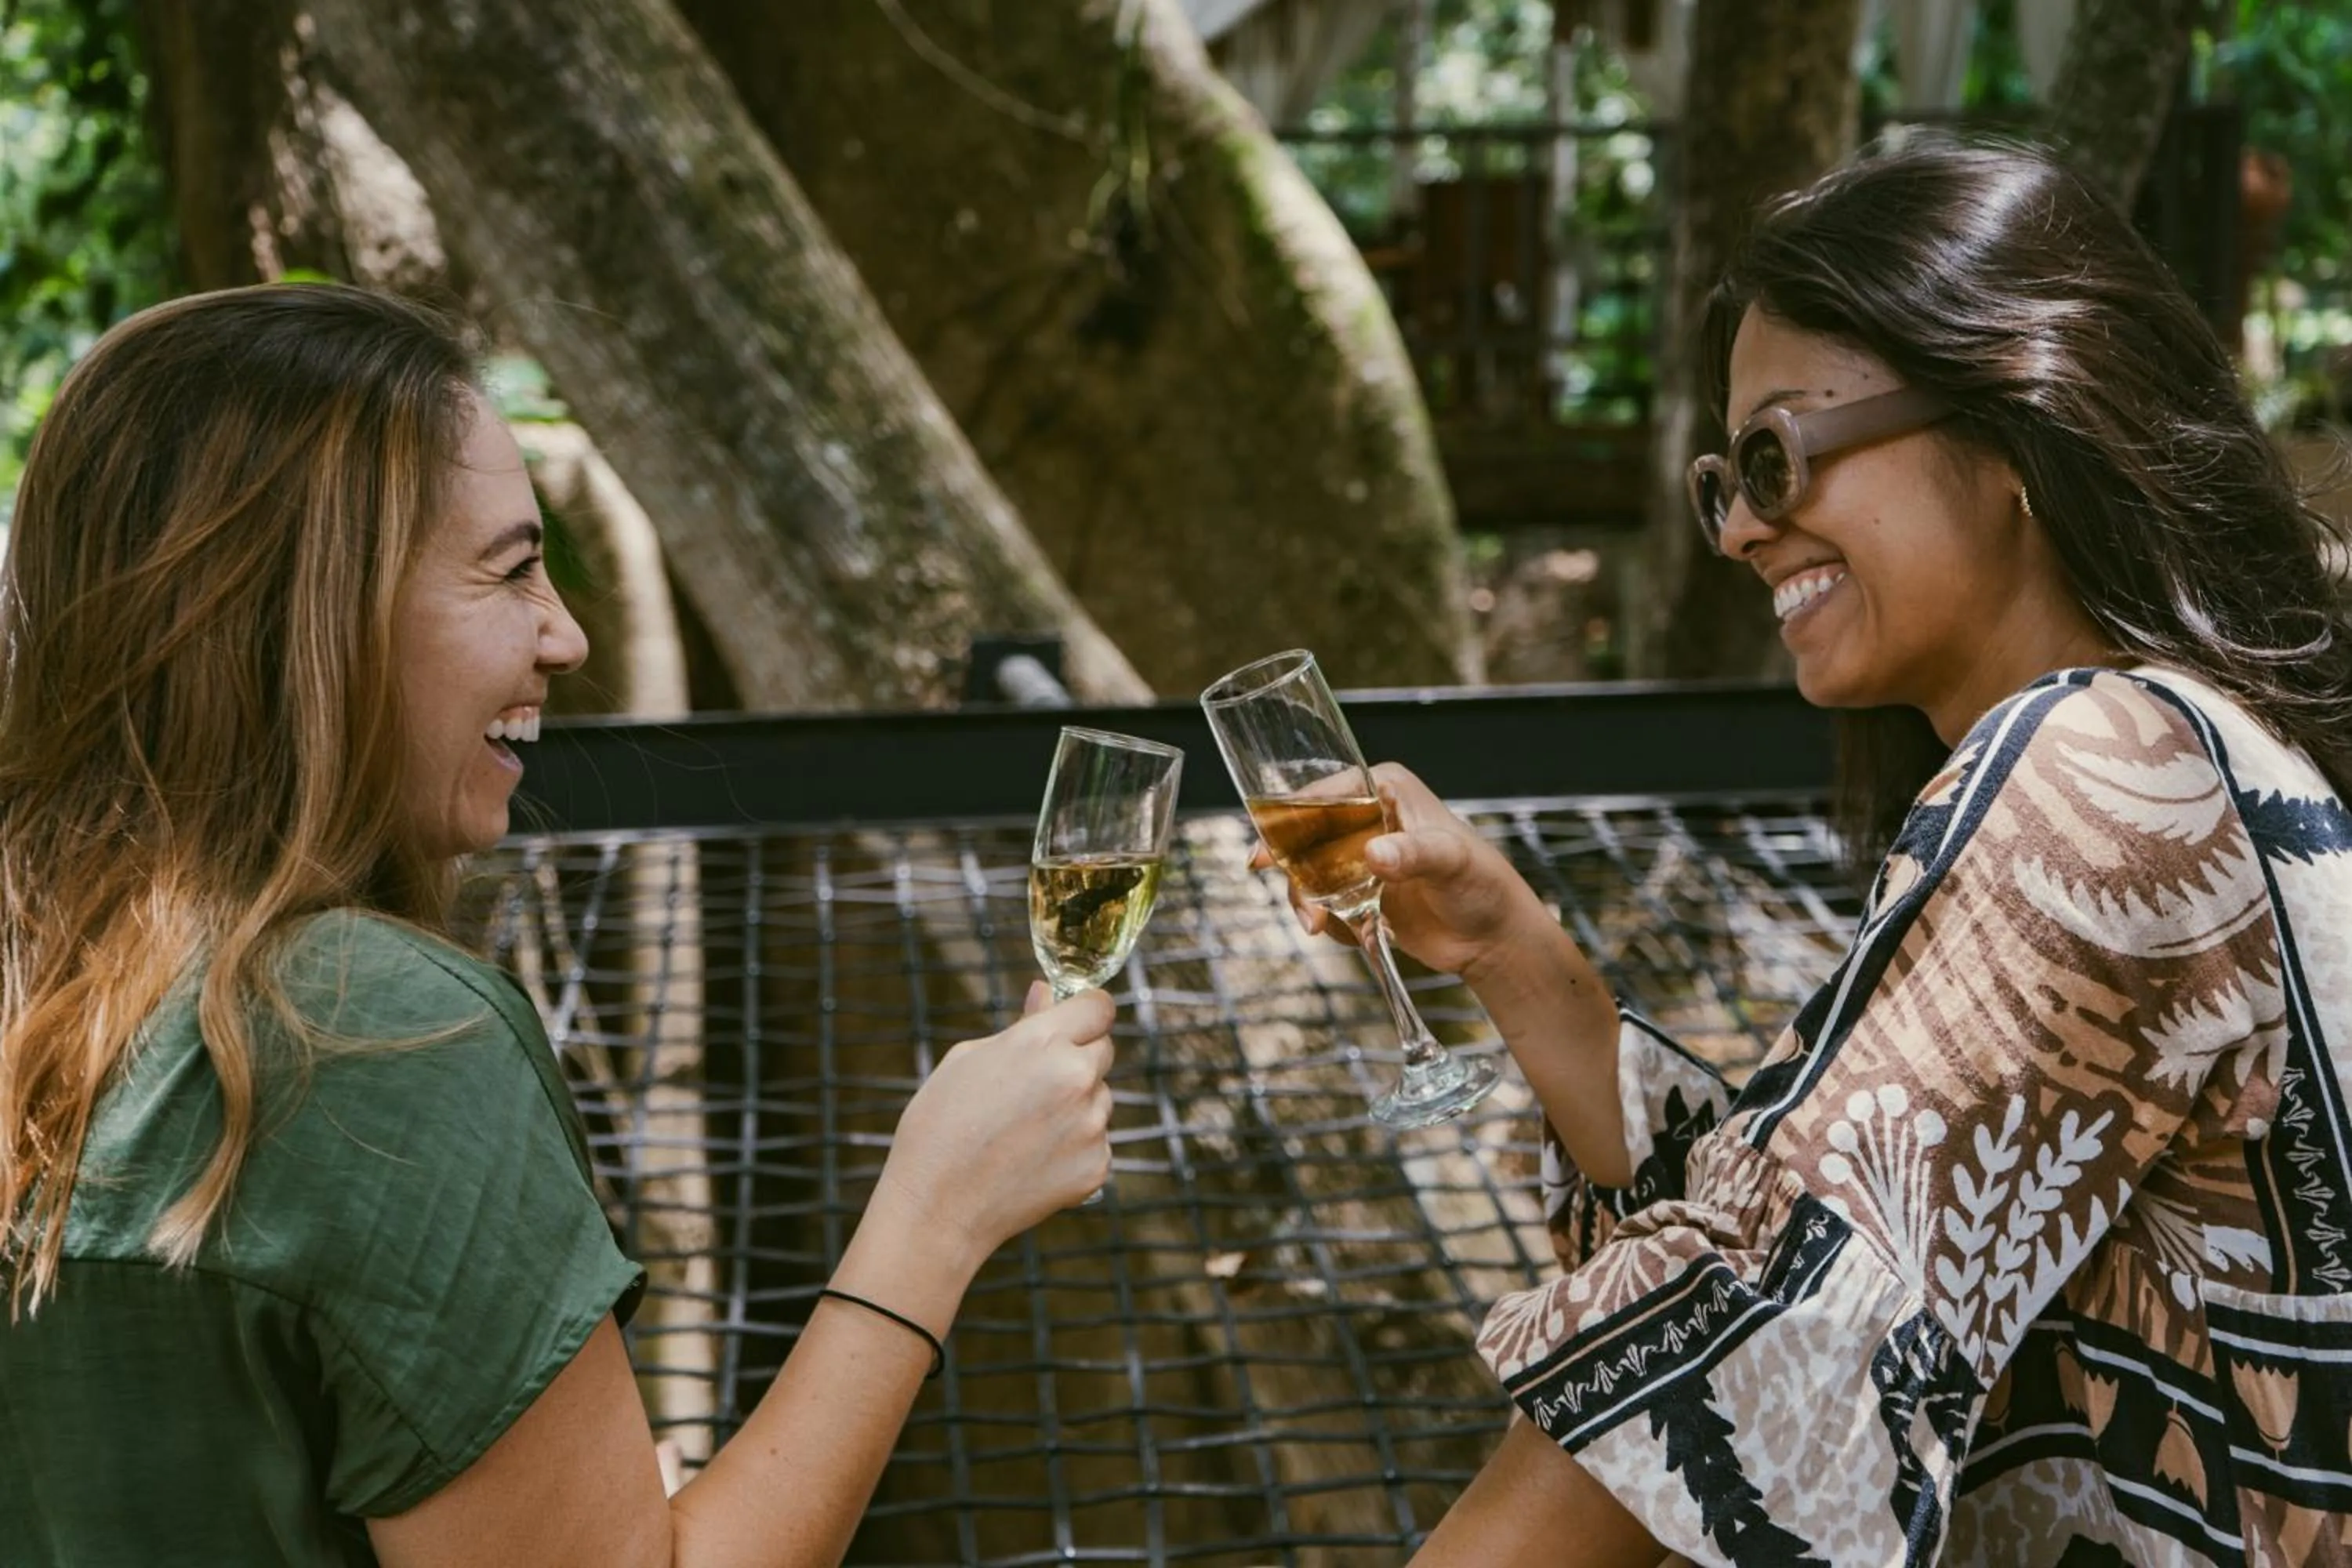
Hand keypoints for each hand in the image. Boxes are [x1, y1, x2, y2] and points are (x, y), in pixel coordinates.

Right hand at [872, 984, 1114, 1263]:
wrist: (937, 1207)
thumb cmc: (940, 1126)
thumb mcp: (969, 1059)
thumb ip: (1022, 1025)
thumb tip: (1047, 993)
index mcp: (1042, 1042)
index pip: (1100, 1006)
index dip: (1086, 1012)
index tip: (1076, 1022)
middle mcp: (1076, 1078)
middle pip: (1104, 1050)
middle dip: (1078, 1058)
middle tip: (1034, 1085)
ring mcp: (1091, 1125)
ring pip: (1101, 1098)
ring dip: (1077, 1105)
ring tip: (1024, 1130)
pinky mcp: (1097, 1165)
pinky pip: (1097, 1141)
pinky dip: (1074, 1147)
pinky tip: (1033, 1160)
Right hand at [1252, 763, 1549, 981]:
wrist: (1493, 939)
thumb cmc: (1483, 886)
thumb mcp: (1451, 862)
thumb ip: (1413, 854)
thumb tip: (1373, 855)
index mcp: (1385, 790)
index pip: (1323, 795)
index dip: (1288, 821)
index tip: (1267, 854)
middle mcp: (1367, 817)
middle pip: (1305, 836)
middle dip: (1295, 874)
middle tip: (1305, 910)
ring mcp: (1360, 856)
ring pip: (1308, 873)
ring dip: (1309, 903)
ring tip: (1323, 928)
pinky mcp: (1360, 892)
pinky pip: (1324, 903)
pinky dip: (1331, 922)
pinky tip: (1360, 935)